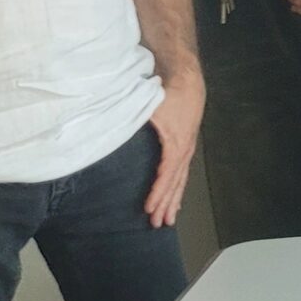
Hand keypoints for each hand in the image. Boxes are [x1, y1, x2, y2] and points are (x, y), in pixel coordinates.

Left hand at [145, 69, 203, 227]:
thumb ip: (135, 121)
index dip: (158, 193)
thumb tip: (113, 132)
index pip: (166, 175)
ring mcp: (187, 147)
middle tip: (159, 224)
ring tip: (169, 219)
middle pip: (176, 182)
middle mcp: (184, 149)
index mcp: (176, 144)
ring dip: (175, 200)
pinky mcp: (186, 144)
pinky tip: (176, 197)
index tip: (148, 209)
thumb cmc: (167, 91)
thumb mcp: (151, 107)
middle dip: (167, 204)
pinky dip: (179, 187)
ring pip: (181, 180)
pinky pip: (183, 172)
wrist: (186, 77)